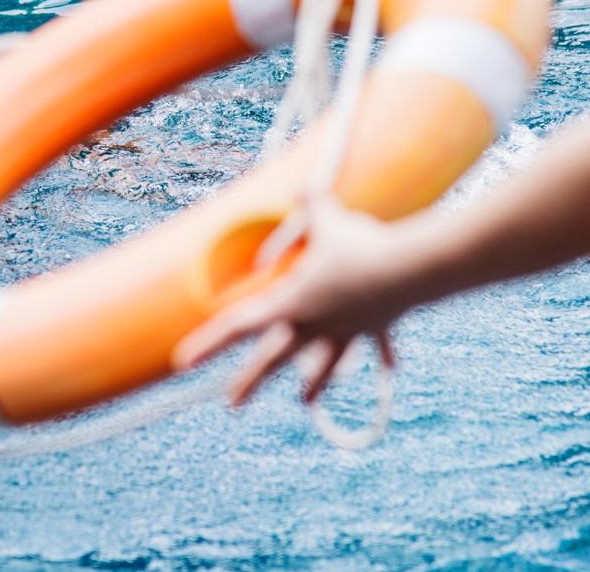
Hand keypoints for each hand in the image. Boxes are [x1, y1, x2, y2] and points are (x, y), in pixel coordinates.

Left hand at [174, 201, 413, 405]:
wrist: (407, 270)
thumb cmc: (357, 246)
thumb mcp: (328, 220)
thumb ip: (312, 204)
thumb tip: (305, 185)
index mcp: (290, 304)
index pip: (238, 325)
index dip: (208, 343)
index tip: (183, 362)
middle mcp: (313, 325)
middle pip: (273, 358)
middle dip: (251, 380)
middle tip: (231, 403)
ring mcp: (344, 331)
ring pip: (324, 364)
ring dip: (315, 383)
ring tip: (305, 400)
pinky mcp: (374, 328)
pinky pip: (376, 345)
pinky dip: (382, 356)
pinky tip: (390, 369)